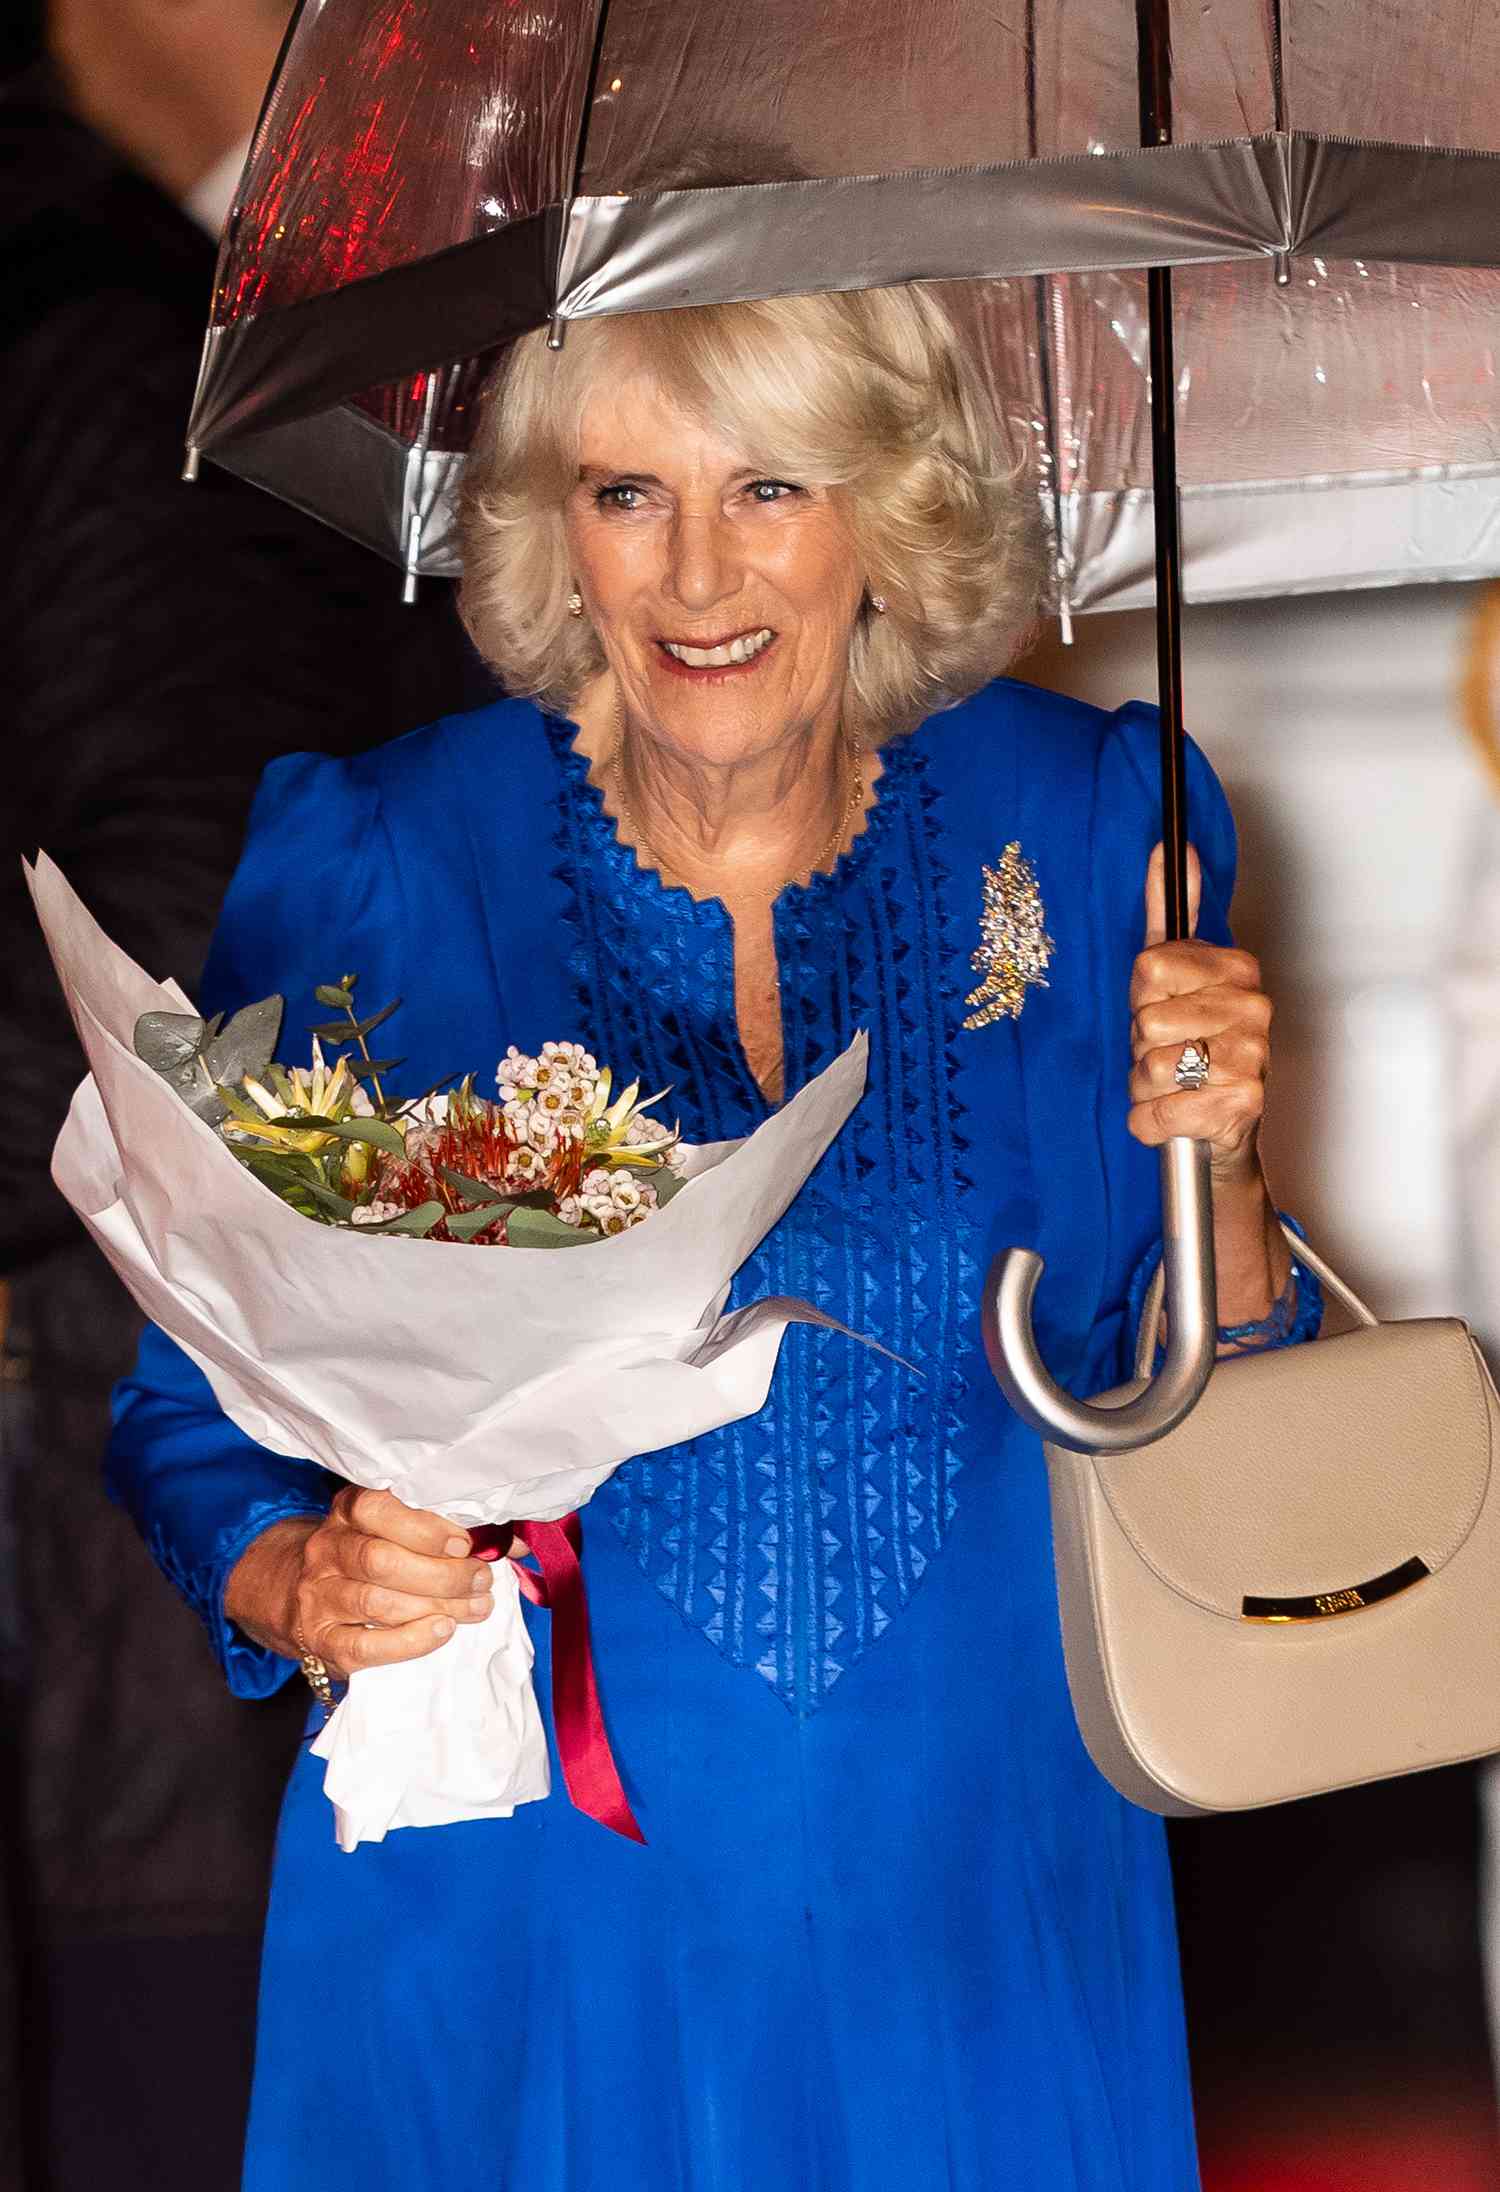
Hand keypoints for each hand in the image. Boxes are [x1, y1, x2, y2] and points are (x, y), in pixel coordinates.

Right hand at [224, 1489, 516, 1675]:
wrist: (288, 1588)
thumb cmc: (362, 1552)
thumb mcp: (390, 1527)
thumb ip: (448, 1530)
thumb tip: (514, 1543)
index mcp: (347, 1512)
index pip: (376, 1509)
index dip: (423, 1526)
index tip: (465, 1541)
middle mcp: (327, 1550)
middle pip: (381, 1560)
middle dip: (441, 1573)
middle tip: (480, 1580)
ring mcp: (320, 1596)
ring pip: (376, 1602)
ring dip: (434, 1606)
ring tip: (475, 1607)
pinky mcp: (320, 1640)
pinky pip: (364, 1646)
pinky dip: (408, 1642)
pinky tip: (441, 1631)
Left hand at [1127, 843, 1271, 1185]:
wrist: (1224, 1130)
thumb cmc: (1195, 1049)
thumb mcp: (1178, 975)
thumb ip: (1170, 910)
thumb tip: (1170, 847)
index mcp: (1236, 969)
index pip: (1148, 969)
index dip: (1141, 999)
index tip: (1164, 1009)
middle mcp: (1253, 1008)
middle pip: (1145, 1021)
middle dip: (1141, 1045)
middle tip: (1169, 1053)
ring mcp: (1252, 1057)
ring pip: (1148, 1067)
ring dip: (1144, 1086)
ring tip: (1172, 1085)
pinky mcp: (1242, 1105)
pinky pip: (1155, 1112)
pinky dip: (1150, 1124)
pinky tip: (1174, 1116)